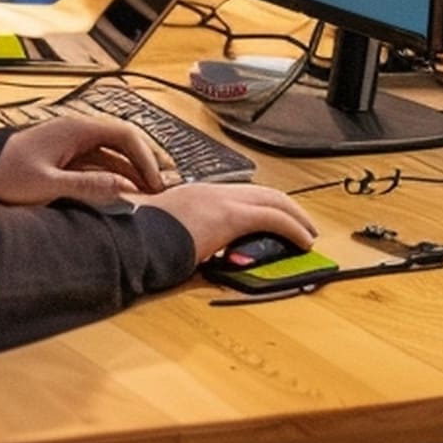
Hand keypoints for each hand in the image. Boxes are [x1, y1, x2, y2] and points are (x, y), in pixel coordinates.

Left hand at [0, 112, 170, 205]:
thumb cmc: (5, 174)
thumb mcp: (47, 185)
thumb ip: (87, 187)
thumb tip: (124, 189)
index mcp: (76, 129)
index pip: (126, 135)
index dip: (147, 158)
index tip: (156, 183)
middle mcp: (78, 131)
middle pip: (124, 142)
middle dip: (145, 164)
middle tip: (162, 189)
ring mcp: (72, 143)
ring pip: (113, 153)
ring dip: (132, 172)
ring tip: (149, 196)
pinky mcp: (65, 156)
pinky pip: (100, 162)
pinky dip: (115, 176)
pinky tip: (124, 194)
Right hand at [133, 182, 317, 264]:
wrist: (134, 238)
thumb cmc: (141, 241)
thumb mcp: (166, 234)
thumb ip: (183, 237)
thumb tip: (191, 251)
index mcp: (196, 194)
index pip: (238, 194)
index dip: (261, 204)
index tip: (272, 217)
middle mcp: (212, 191)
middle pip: (261, 192)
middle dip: (286, 206)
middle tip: (301, 223)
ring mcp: (221, 200)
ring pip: (272, 200)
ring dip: (295, 216)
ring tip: (308, 233)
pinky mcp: (230, 216)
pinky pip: (273, 218)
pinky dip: (293, 228)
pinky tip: (303, 240)